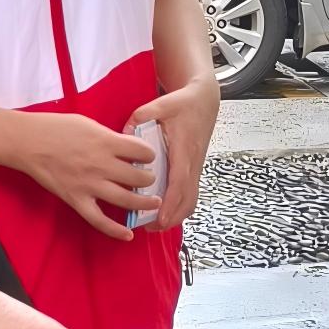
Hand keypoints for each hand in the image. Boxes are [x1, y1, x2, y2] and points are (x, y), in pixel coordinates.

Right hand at [5, 111, 159, 241]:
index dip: (149, 154)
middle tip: (149, 178)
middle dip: (149, 178)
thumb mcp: (90, 124)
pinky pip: (99, 220)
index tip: (147, 156)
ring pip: (127, 200)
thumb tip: (127, 149)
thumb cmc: (57, 128)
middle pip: (139, 177)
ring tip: (153, 202)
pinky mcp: (76, 200)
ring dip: (144, 202)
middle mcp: (101, 165)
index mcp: (106, 142)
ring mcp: (89, 185)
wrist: (28, 142)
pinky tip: (129, 235)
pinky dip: (115, 230)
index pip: (142, 151)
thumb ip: (110, 138)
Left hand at [131, 77, 216, 230]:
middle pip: (188, 199)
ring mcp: (196, 168)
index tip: (160, 218)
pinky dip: (180, 207)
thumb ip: (142, 116)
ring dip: (176, 215)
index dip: (171, 203)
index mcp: (184, 149)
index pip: (179, 182)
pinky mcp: (194, 170)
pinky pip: (190, 195)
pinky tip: (164, 212)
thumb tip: (124, 132)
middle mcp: (193, 163)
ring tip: (154, 224)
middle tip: (150, 227)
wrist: (204, 101)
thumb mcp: (161, 104)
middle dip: (172, 217)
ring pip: (191, 200)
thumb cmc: (184, 104)